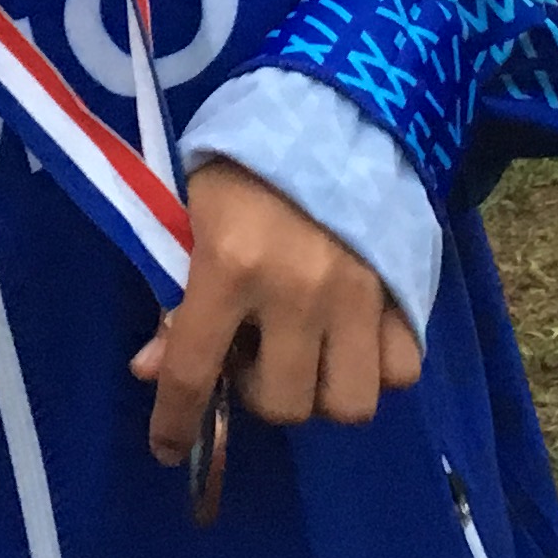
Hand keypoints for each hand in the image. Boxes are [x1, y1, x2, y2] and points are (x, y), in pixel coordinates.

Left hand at [132, 161, 417, 454]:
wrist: (338, 107)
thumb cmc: (248, 160)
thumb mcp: (194, 214)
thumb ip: (176, 293)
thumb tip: (151, 369)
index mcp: (230, 266)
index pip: (193, 371)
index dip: (174, 421)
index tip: (166, 449)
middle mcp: (297, 293)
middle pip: (282, 405)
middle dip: (259, 392)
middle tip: (253, 353)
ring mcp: (360, 296)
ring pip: (347, 404)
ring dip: (319, 390)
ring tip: (305, 351)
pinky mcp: (406, 291)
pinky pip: (399, 373)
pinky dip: (374, 369)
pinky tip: (351, 339)